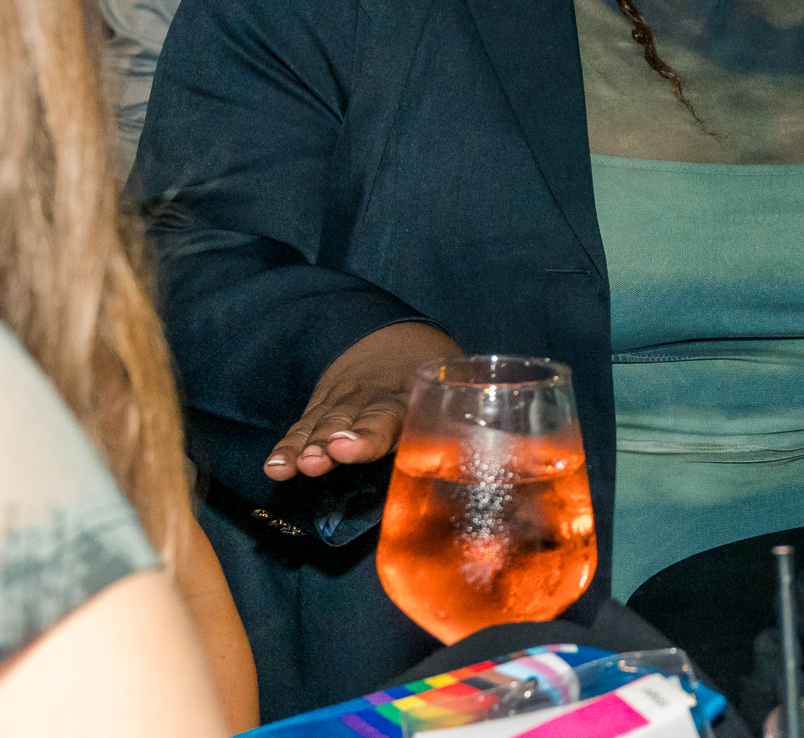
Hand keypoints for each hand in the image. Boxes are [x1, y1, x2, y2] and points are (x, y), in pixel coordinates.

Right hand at [263, 323, 461, 480]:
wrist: (387, 336)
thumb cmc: (436, 375)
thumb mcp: (461, 390)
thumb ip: (478, 427)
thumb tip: (527, 462)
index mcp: (412, 394)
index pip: (390, 415)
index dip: (369, 435)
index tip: (347, 447)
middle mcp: (373, 396)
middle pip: (351, 418)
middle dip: (334, 440)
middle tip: (320, 457)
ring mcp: (343, 400)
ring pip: (322, 423)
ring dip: (306, 446)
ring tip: (292, 466)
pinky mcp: (321, 407)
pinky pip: (304, 426)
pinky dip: (288, 446)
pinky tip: (275, 468)